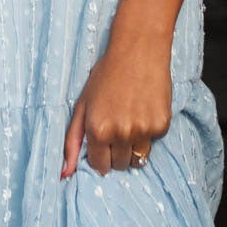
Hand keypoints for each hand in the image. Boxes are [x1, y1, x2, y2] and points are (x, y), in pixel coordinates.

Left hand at [61, 26, 172, 178]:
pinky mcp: (162, 125)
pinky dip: (149, 132)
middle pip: (119, 165)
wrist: (138, 51)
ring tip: (130, 120)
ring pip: (138, 159)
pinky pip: (153, 142)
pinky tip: (143, 110)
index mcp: (98, 130)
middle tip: (116, 128)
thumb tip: (64, 175)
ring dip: (132, 146)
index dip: (99, 156)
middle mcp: (121, 133)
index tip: (102, 143)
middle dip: (115, 153)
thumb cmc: (106, 76)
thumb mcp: (82, 106)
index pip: (99, 166)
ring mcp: (144, 130)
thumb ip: (72, 142)